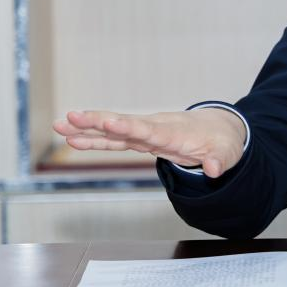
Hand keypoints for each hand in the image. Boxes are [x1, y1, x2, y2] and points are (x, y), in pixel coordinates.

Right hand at [51, 108, 246, 177]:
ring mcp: (146, 132)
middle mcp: (155, 128)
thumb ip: (219, 161)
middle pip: (123, 124)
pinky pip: (114, 140)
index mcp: (174, 132)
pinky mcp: (141, 139)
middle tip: (71, 117)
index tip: (109, 121)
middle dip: (98, 121)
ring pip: (113, 130)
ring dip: (88, 129)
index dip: (129, 126)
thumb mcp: (227, 153)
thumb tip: (214, 170)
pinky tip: (73, 140)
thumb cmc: (221, 141)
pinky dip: (95, 140)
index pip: (149, 129)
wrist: (218, 129)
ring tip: (60, 126)